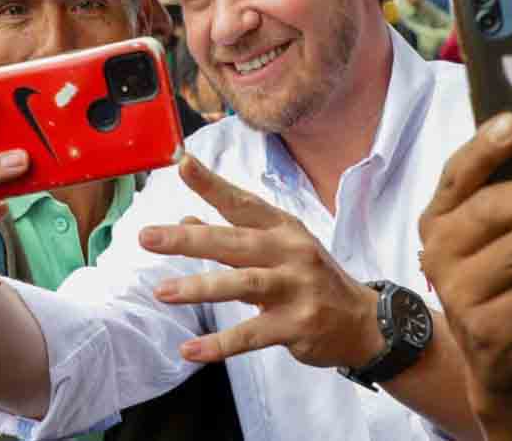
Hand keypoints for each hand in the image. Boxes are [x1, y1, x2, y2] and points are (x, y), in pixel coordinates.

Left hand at [143, 155, 384, 368]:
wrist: (363, 322)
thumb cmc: (310, 278)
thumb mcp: (278, 248)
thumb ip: (232, 238)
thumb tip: (184, 222)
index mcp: (282, 228)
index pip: (241, 202)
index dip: (211, 184)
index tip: (181, 163)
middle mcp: (289, 252)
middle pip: (234, 242)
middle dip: (188, 240)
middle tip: (147, 237)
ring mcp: (295, 288)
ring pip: (241, 285)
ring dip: (199, 288)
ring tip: (162, 292)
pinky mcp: (297, 325)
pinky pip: (251, 335)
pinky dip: (219, 344)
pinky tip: (190, 349)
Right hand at [418, 112, 511, 413]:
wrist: (499, 354)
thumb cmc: (507, 277)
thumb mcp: (494, 235)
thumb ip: (506, 193)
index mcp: (437, 218)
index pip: (456, 174)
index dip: (483, 148)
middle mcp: (436, 251)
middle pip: (491, 211)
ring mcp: (457, 291)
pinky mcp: (486, 327)